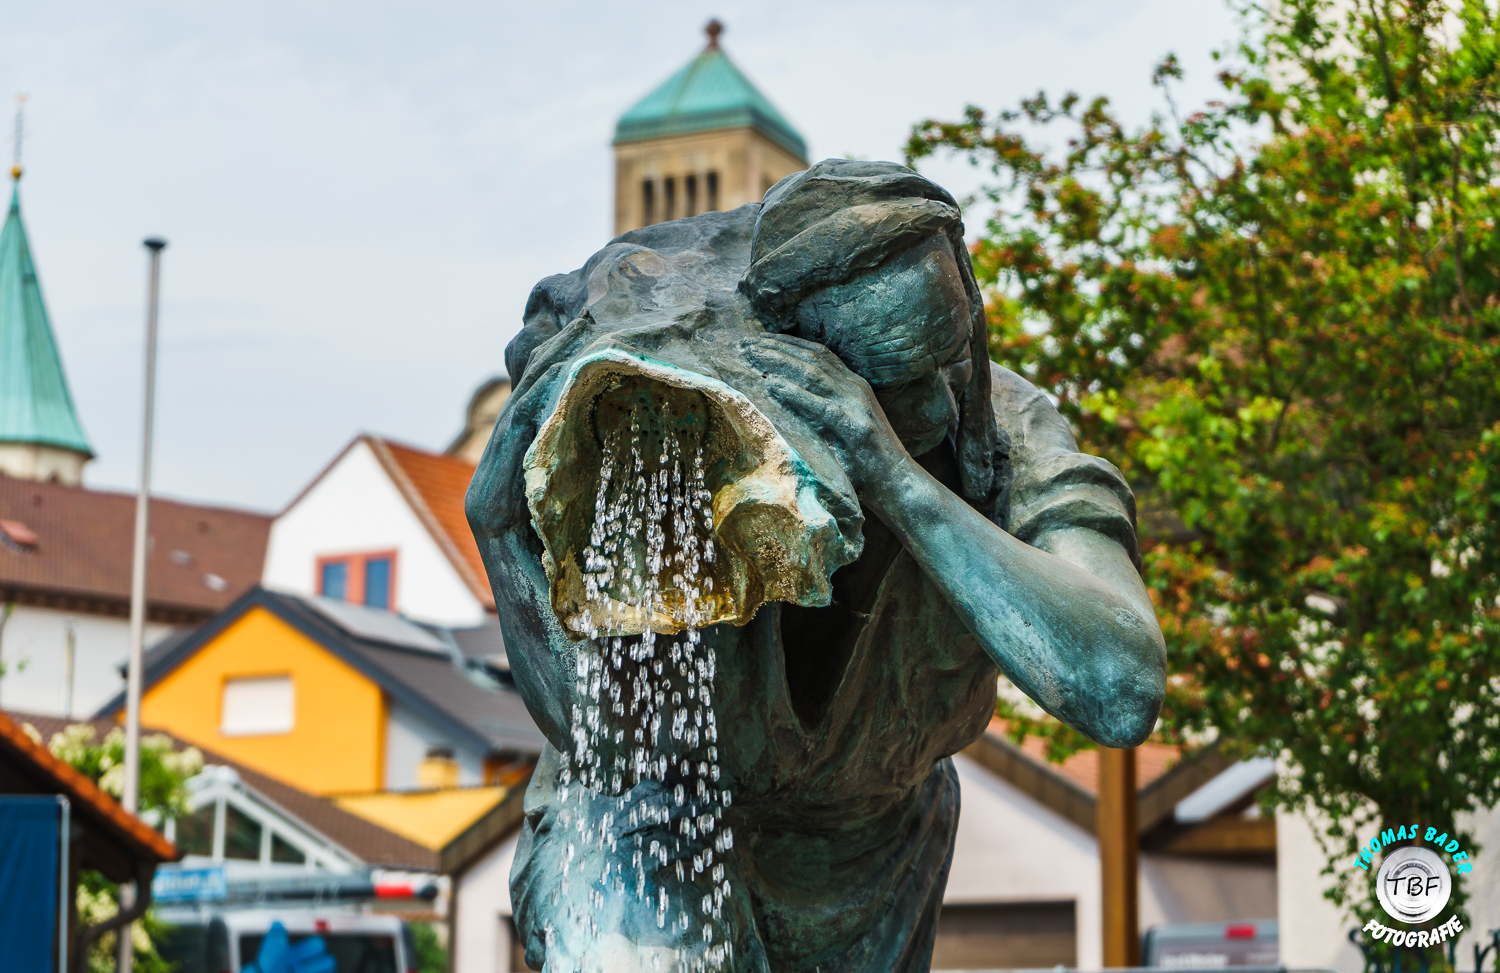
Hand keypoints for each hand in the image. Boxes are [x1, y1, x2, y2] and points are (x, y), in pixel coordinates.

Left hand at [741, 333, 907, 490]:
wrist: (899, 484)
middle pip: (813, 357)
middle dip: (777, 347)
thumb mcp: (841, 428)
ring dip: (779, 362)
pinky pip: (820, 404)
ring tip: (752, 356)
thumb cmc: (866, 462)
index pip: (819, 353)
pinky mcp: (856, 426)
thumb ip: (820, 411)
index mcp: (853, 386)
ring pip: (814, 373)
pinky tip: (771, 385)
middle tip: (745, 343)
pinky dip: (794, 393)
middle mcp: (856, 388)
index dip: (789, 343)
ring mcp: (857, 405)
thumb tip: (782, 404)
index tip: (760, 338)